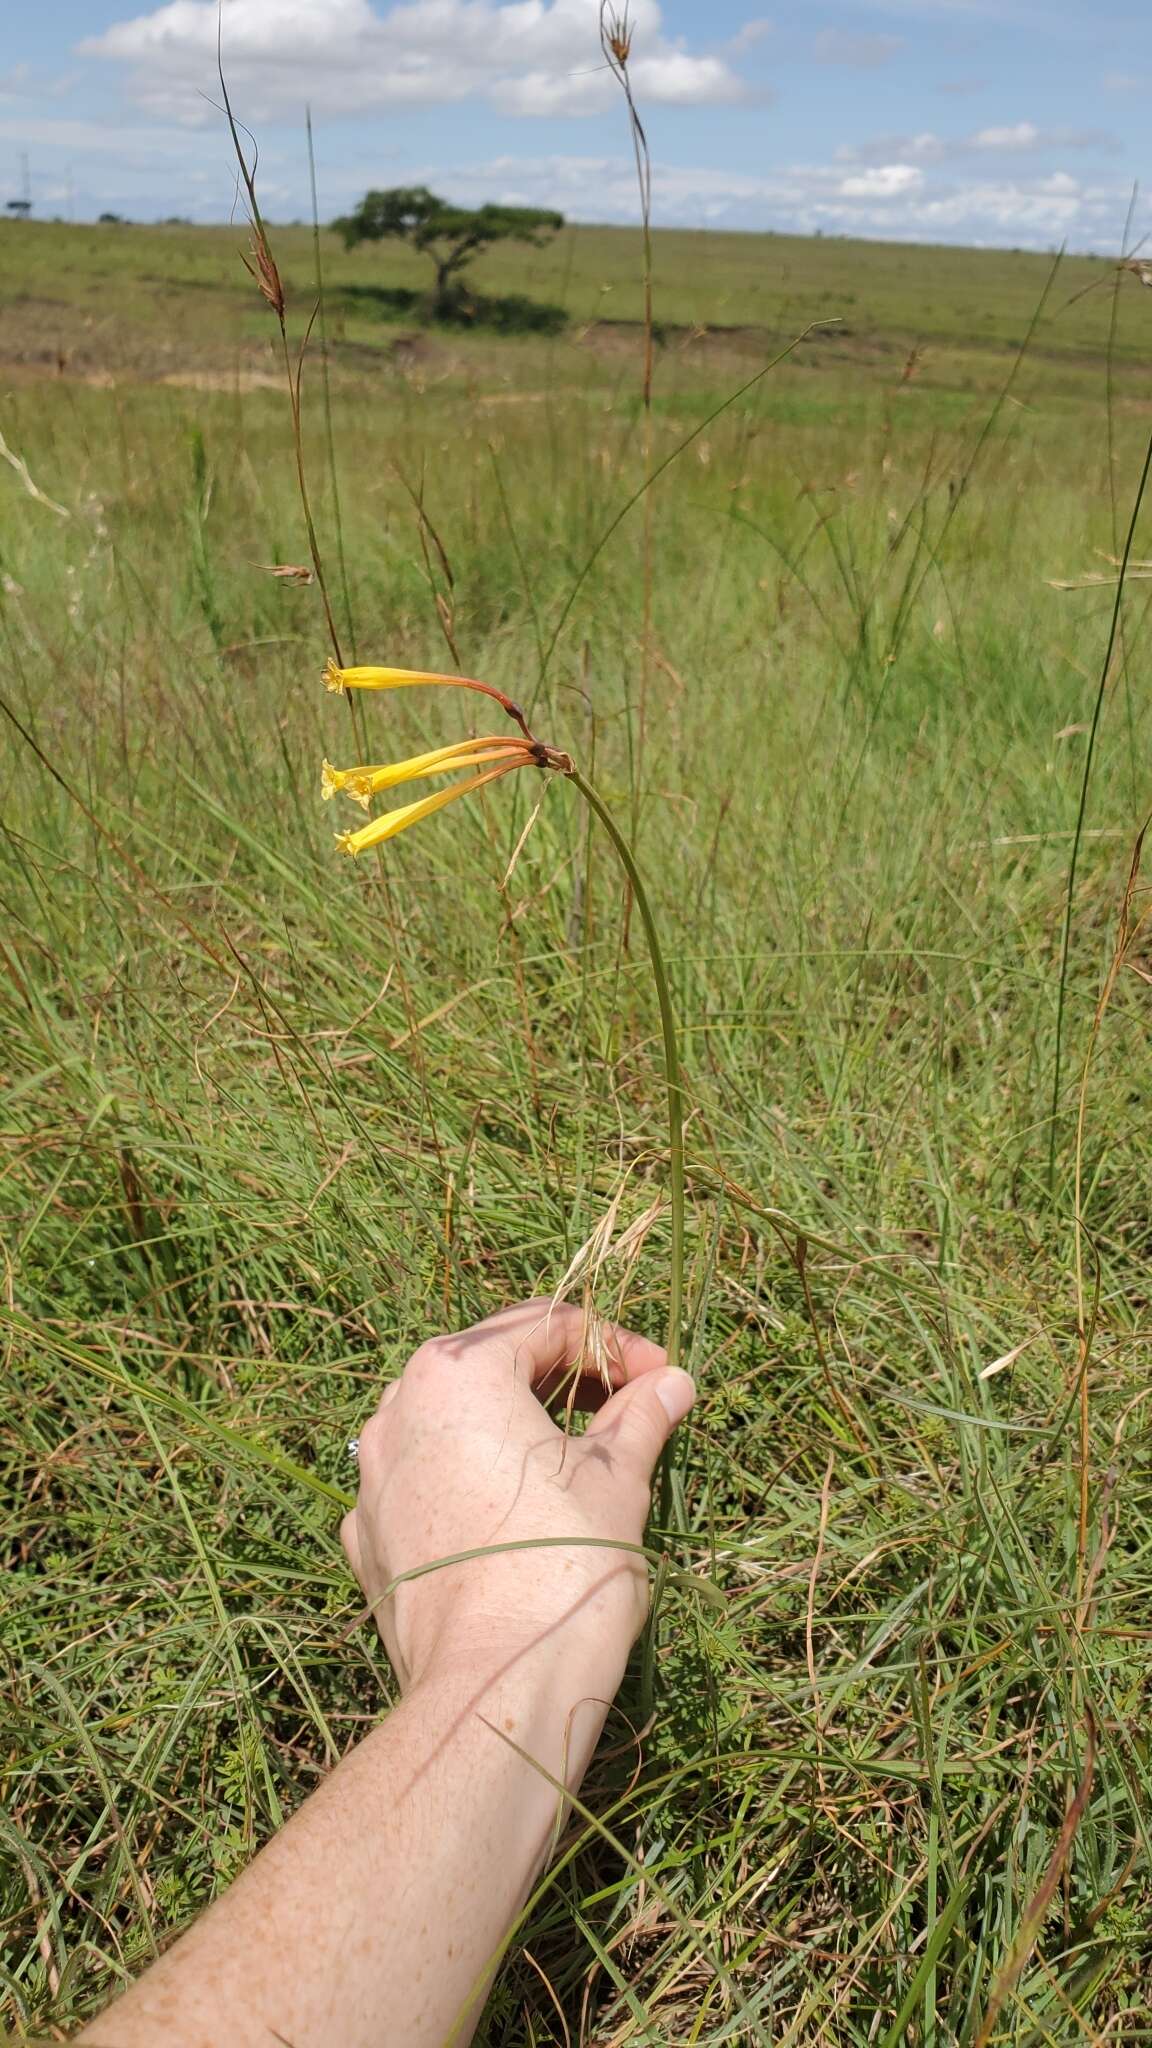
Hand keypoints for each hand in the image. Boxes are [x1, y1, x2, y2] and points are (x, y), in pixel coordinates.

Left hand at [341, 1298, 694, 1695]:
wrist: (493, 1690)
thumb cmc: (565, 1565)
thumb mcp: (618, 1478)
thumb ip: (641, 1417)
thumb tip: (672, 1383)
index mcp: (457, 1371)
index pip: (549, 1325)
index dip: (616, 1346)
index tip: (660, 1380)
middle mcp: (398, 1407)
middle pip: (493, 1364)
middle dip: (566, 1380)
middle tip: (628, 1410)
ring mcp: (373, 1475)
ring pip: (454, 1422)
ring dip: (516, 1427)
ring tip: (578, 1459)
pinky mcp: (368, 1535)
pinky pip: (425, 1482)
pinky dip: (472, 1480)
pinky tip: (518, 1514)